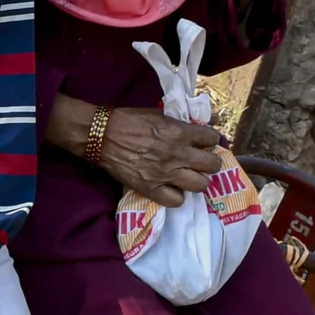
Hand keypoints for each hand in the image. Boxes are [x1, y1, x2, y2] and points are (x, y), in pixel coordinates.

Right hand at [52, 96, 219, 204]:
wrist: (102, 135)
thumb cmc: (129, 121)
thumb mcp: (159, 113)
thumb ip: (185, 120)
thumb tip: (212, 120)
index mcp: (179, 132)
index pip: (212, 138)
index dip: (210, 140)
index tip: (204, 142)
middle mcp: (176, 154)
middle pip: (212, 165)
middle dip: (210, 162)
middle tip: (201, 161)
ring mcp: (164, 173)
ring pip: (200, 185)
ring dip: (197, 180)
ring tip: (189, 176)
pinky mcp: (151, 188)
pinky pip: (176, 201)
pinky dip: (177, 196)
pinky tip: (172, 188)